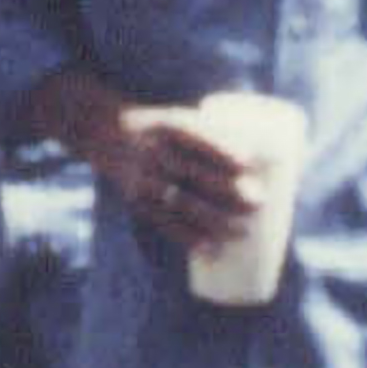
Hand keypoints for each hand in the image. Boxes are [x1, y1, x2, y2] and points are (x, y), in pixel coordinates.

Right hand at [83, 97, 263, 258]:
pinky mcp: (137, 202)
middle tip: (259, 201)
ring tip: (244, 231)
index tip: (250, 163)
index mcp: (166, 126)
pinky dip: (189, 238)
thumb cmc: (158, 125)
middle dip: (228, 191)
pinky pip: (165, 223)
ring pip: (182, 204)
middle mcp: (152, 152)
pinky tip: (211, 250)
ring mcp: (143, 179)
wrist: (103, 132)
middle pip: (194, 174)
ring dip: (215, 220)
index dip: (223, 151)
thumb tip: (264, 159)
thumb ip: (212, 134)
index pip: (197, 138)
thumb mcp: (177, 117)